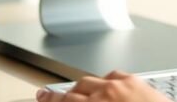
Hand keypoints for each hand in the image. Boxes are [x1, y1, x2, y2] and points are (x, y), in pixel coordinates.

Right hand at [36, 71, 171, 101]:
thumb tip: (75, 101)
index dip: (50, 100)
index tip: (42, 98)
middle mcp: (103, 96)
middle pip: (74, 92)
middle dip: (60, 95)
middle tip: (49, 96)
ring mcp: (118, 87)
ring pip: (91, 81)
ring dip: (82, 88)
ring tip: (78, 93)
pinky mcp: (134, 81)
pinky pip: (113, 76)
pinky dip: (106, 82)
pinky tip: (106, 86)